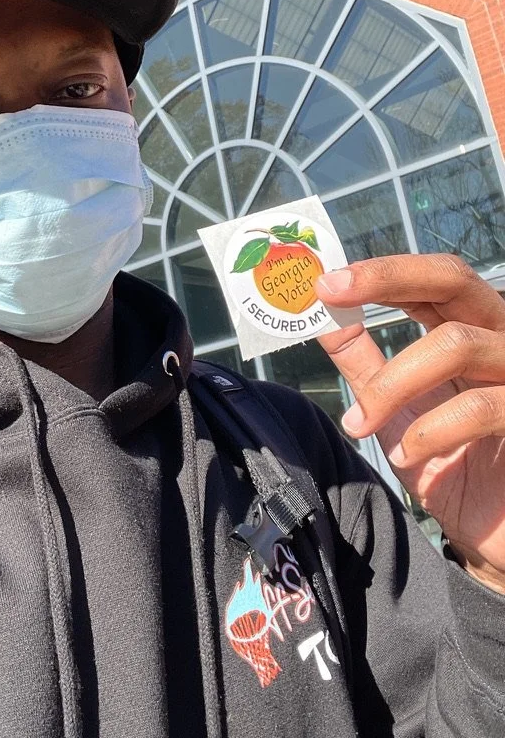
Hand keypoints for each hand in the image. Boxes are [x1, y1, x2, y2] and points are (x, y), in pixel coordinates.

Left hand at [313, 254, 504, 594]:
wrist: (498, 536)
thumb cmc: (452, 466)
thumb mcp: (395, 412)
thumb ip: (364, 364)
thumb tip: (321, 318)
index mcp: (470, 331)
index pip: (432, 279)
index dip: (380, 272)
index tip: (324, 282)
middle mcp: (502, 339)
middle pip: (454, 279)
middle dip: (386, 279)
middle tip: (332, 292)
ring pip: (457, 343)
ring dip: (392, 383)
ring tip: (361, 423)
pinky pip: (482, 408)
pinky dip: (432, 431)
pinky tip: (408, 456)